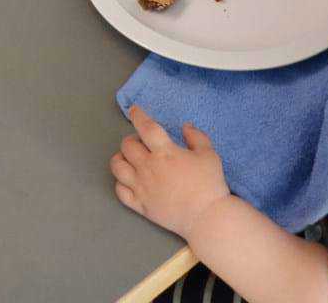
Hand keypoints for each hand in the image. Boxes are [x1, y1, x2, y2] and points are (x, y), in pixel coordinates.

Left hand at [111, 105, 232, 239]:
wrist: (206, 217)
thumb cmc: (209, 184)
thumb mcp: (209, 154)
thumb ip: (196, 137)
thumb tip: (186, 126)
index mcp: (164, 152)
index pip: (145, 127)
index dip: (138, 116)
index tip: (134, 110)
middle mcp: (148, 167)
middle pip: (127, 146)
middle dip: (132, 139)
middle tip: (141, 142)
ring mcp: (141, 187)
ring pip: (117, 167)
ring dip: (120, 158)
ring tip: (130, 159)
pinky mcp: (140, 205)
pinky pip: (120, 191)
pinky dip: (120, 182)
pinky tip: (128, 180)